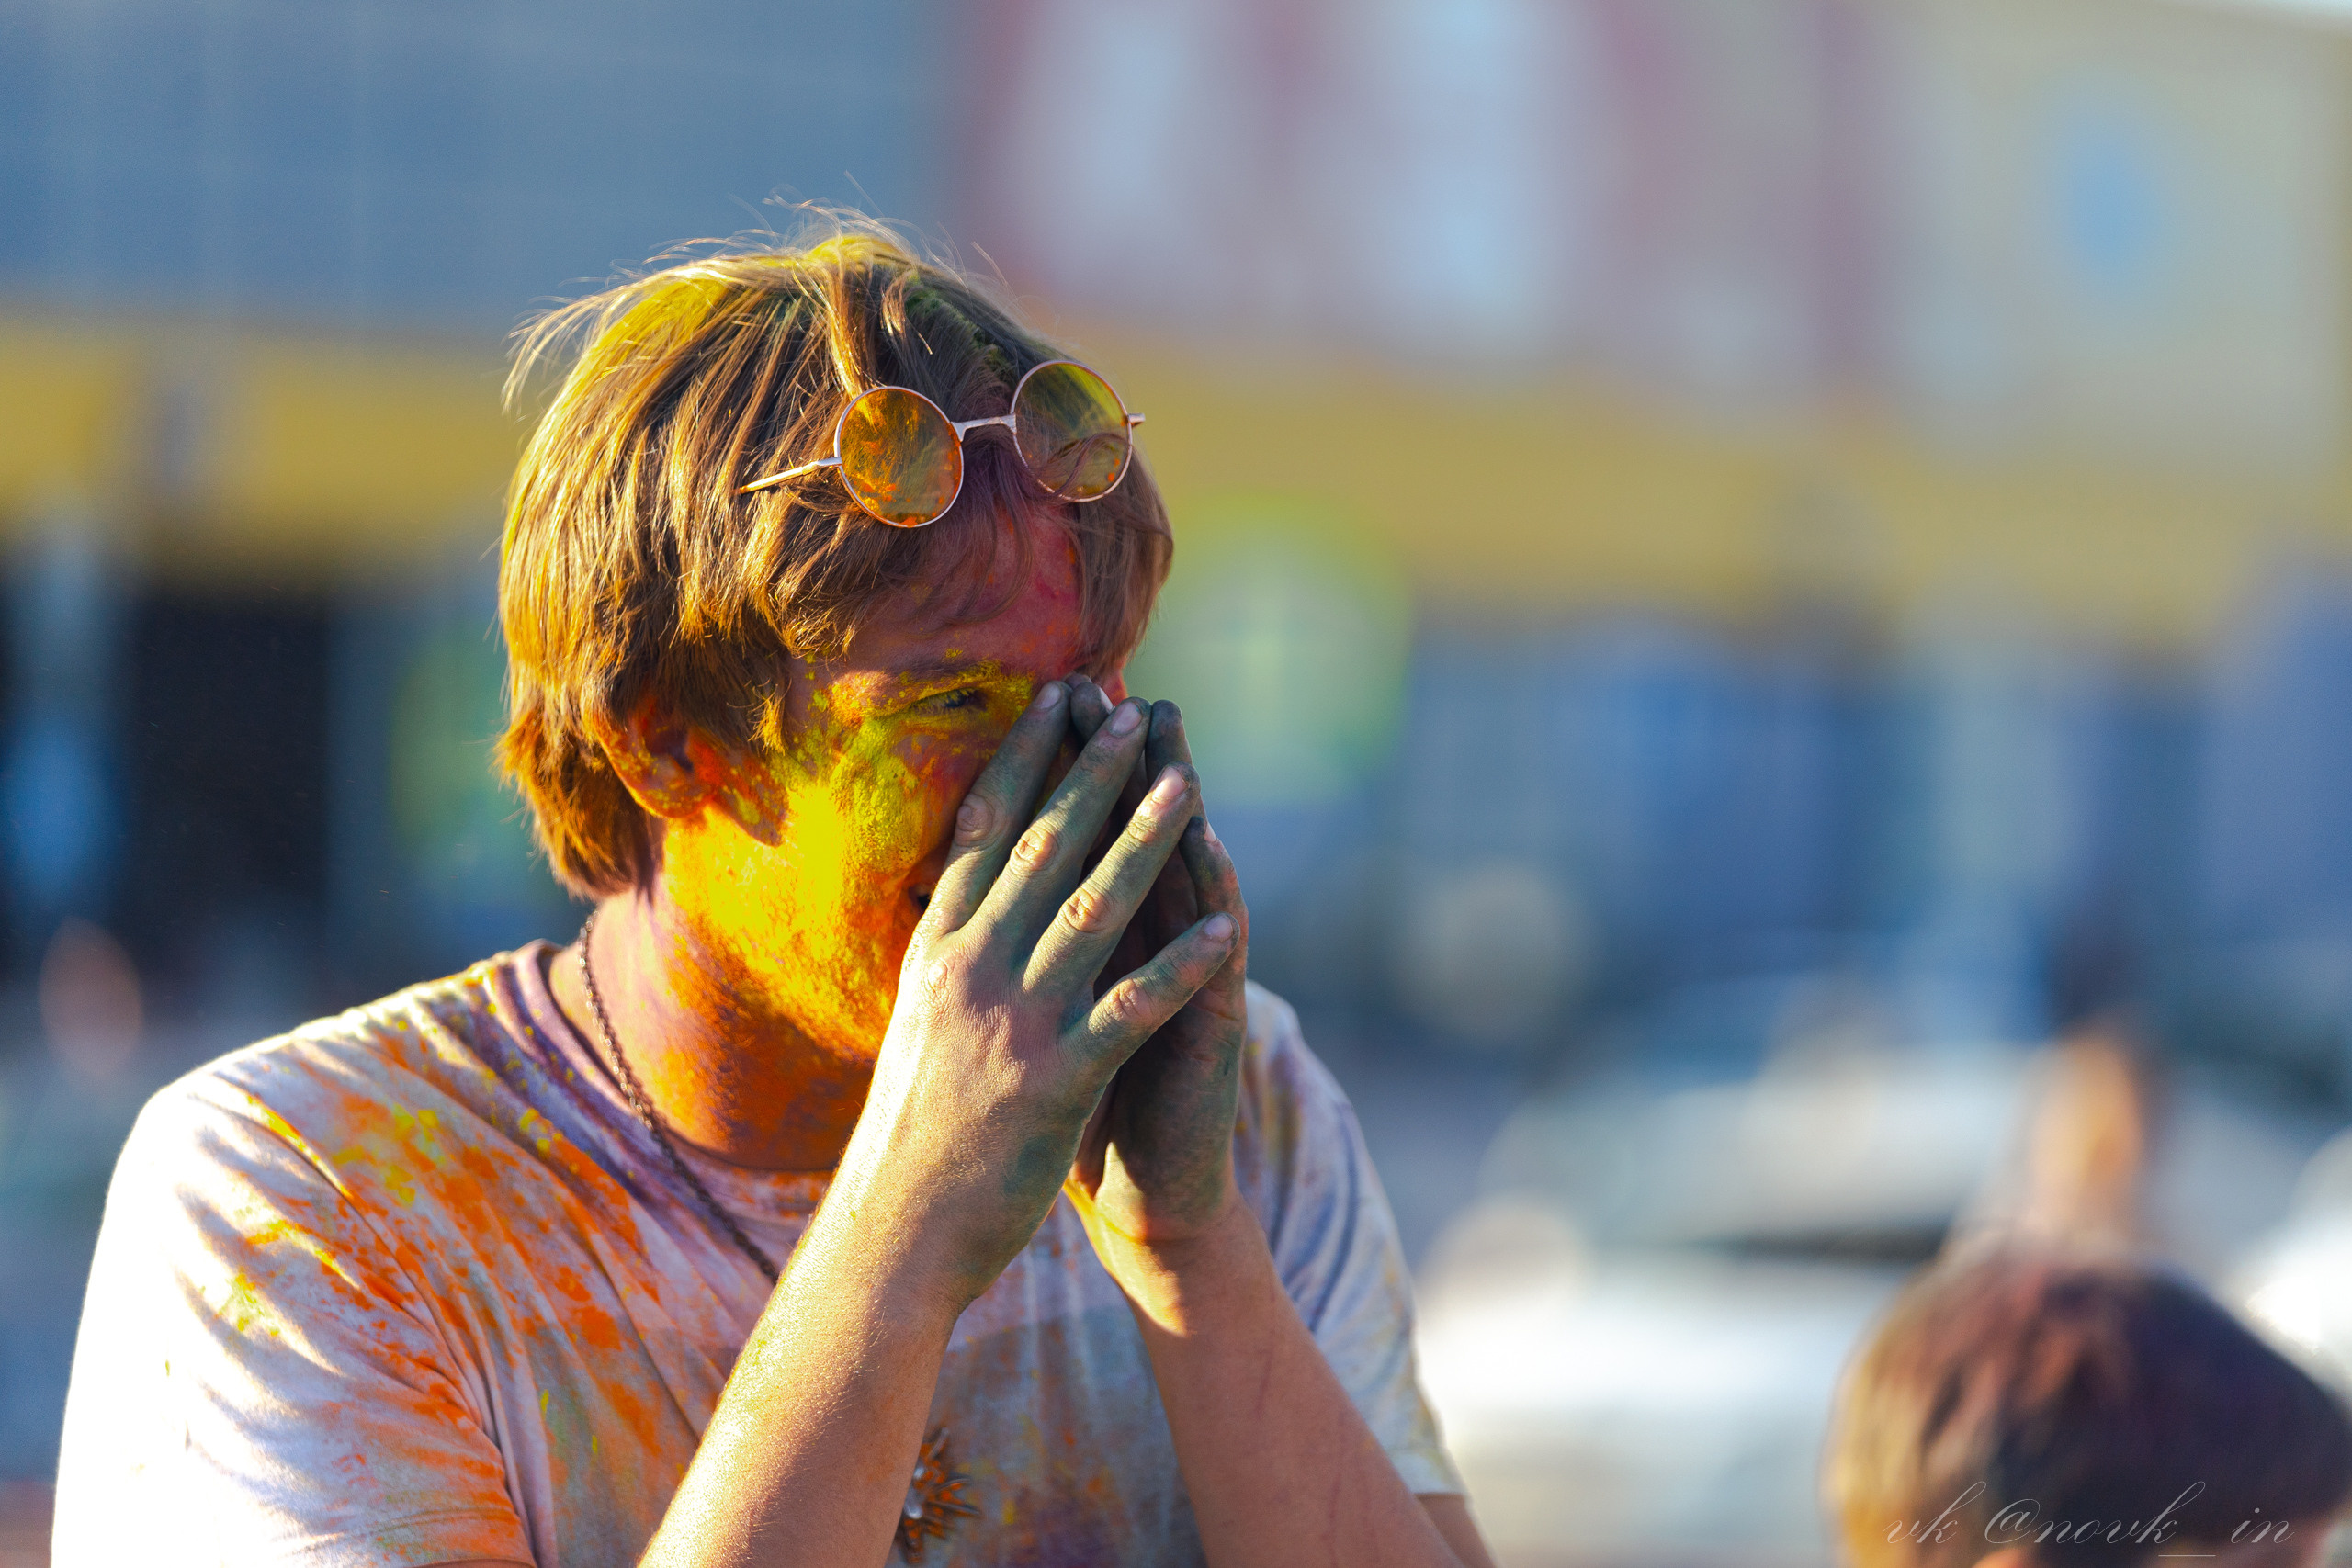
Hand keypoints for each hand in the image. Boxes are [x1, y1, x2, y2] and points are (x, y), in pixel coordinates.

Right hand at [833, 681, 1237, 1314]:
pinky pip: (1131, 1009)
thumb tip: (956, 894)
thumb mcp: (915, 1021)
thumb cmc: (909, 1132)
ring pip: (1089, 910)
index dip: (1025, 758)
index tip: (1056, 700)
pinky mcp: (1055, 1080)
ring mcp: (1012, 1021)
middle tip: (1134, 712)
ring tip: (1188, 785)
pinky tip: (1225, 929)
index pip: (983, 831)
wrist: (895, 1232)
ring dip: (1144, 842)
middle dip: (1093, 775)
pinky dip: (1180, 965)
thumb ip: (944, 955)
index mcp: (936, 949)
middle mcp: (968, 969)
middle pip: (1041, 849)